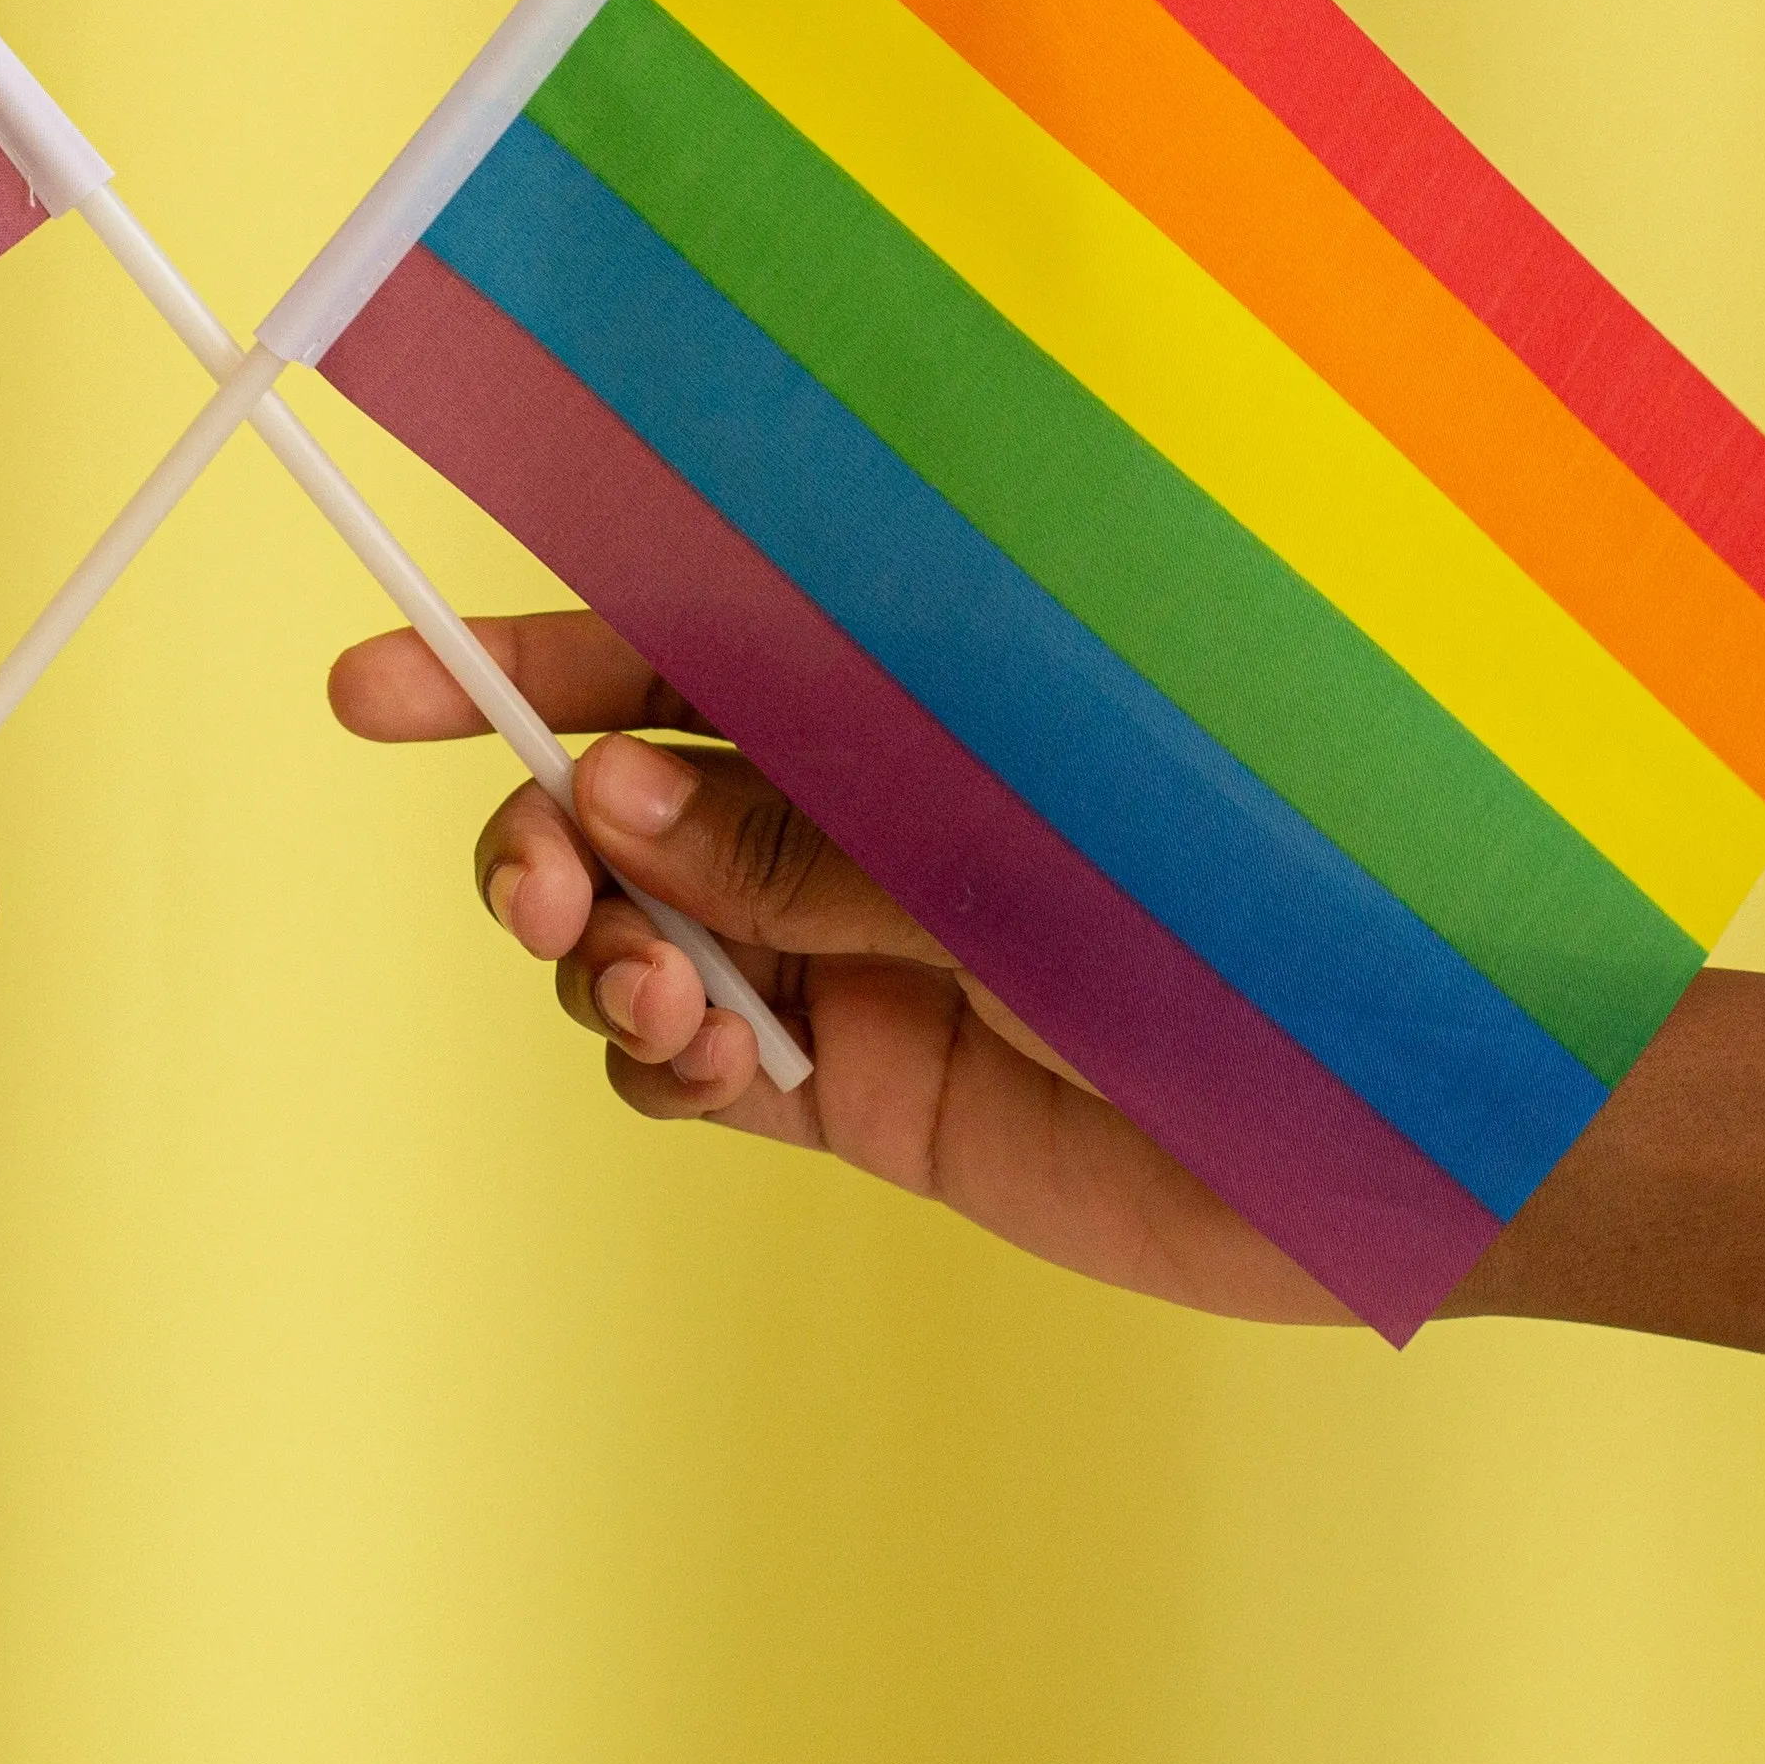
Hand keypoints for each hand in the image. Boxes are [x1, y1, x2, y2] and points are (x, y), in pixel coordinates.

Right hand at [330, 613, 1342, 1323]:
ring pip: (631, 939)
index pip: (665, 651)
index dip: (509, 659)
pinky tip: (704, 1059)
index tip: (366, 687)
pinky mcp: (864, 1089)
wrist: (1398, 1113)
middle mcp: (852, 812)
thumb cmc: (1252, 908)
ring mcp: (849, 950)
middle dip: (537, 838)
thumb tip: (601, 801)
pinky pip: (689, 1067)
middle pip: (610, 805)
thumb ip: (797, 832)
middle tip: (546, 891)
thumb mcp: (1005, 842)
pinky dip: (659, 1061)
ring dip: (597, 960)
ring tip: (664, 996)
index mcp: (890, 698)